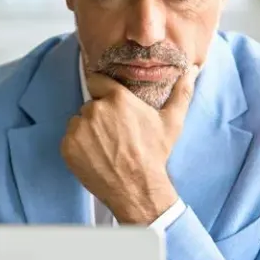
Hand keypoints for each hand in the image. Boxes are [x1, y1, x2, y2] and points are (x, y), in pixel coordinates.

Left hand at [60, 65, 197, 224]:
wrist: (137, 189)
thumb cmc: (154, 155)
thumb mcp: (172, 122)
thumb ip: (181, 92)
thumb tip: (192, 70)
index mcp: (118, 98)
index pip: (97, 81)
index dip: (104, 91)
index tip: (110, 103)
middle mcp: (96, 109)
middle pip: (91, 104)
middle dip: (100, 115)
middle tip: (115, 133)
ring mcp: (79, 128)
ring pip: (79, 121)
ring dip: (88, 130)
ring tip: (106, 146)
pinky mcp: (68, 146)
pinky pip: (70, 138)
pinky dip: (79, 146)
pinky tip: (95, 156)